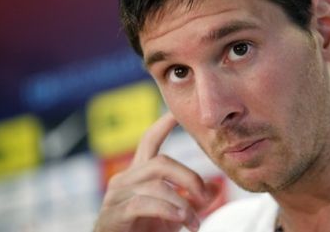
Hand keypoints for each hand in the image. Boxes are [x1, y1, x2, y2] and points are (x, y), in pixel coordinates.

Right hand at [94, 113, 216, 231]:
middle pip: (161, 162)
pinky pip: (144, 204)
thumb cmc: (145, 231)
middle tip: (205, 197)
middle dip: (189, 177)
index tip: (177, 111)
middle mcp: (124, 180)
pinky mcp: (113, 215)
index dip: (163, 125)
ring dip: (182, 203)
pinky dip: (168, 211)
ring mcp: (116, 197)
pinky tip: (181, 221)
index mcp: (138, 175)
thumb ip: (193, 200)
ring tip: (193, 222)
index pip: (149, 141)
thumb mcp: (174, 213)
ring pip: (156, 184)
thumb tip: (216, 188)